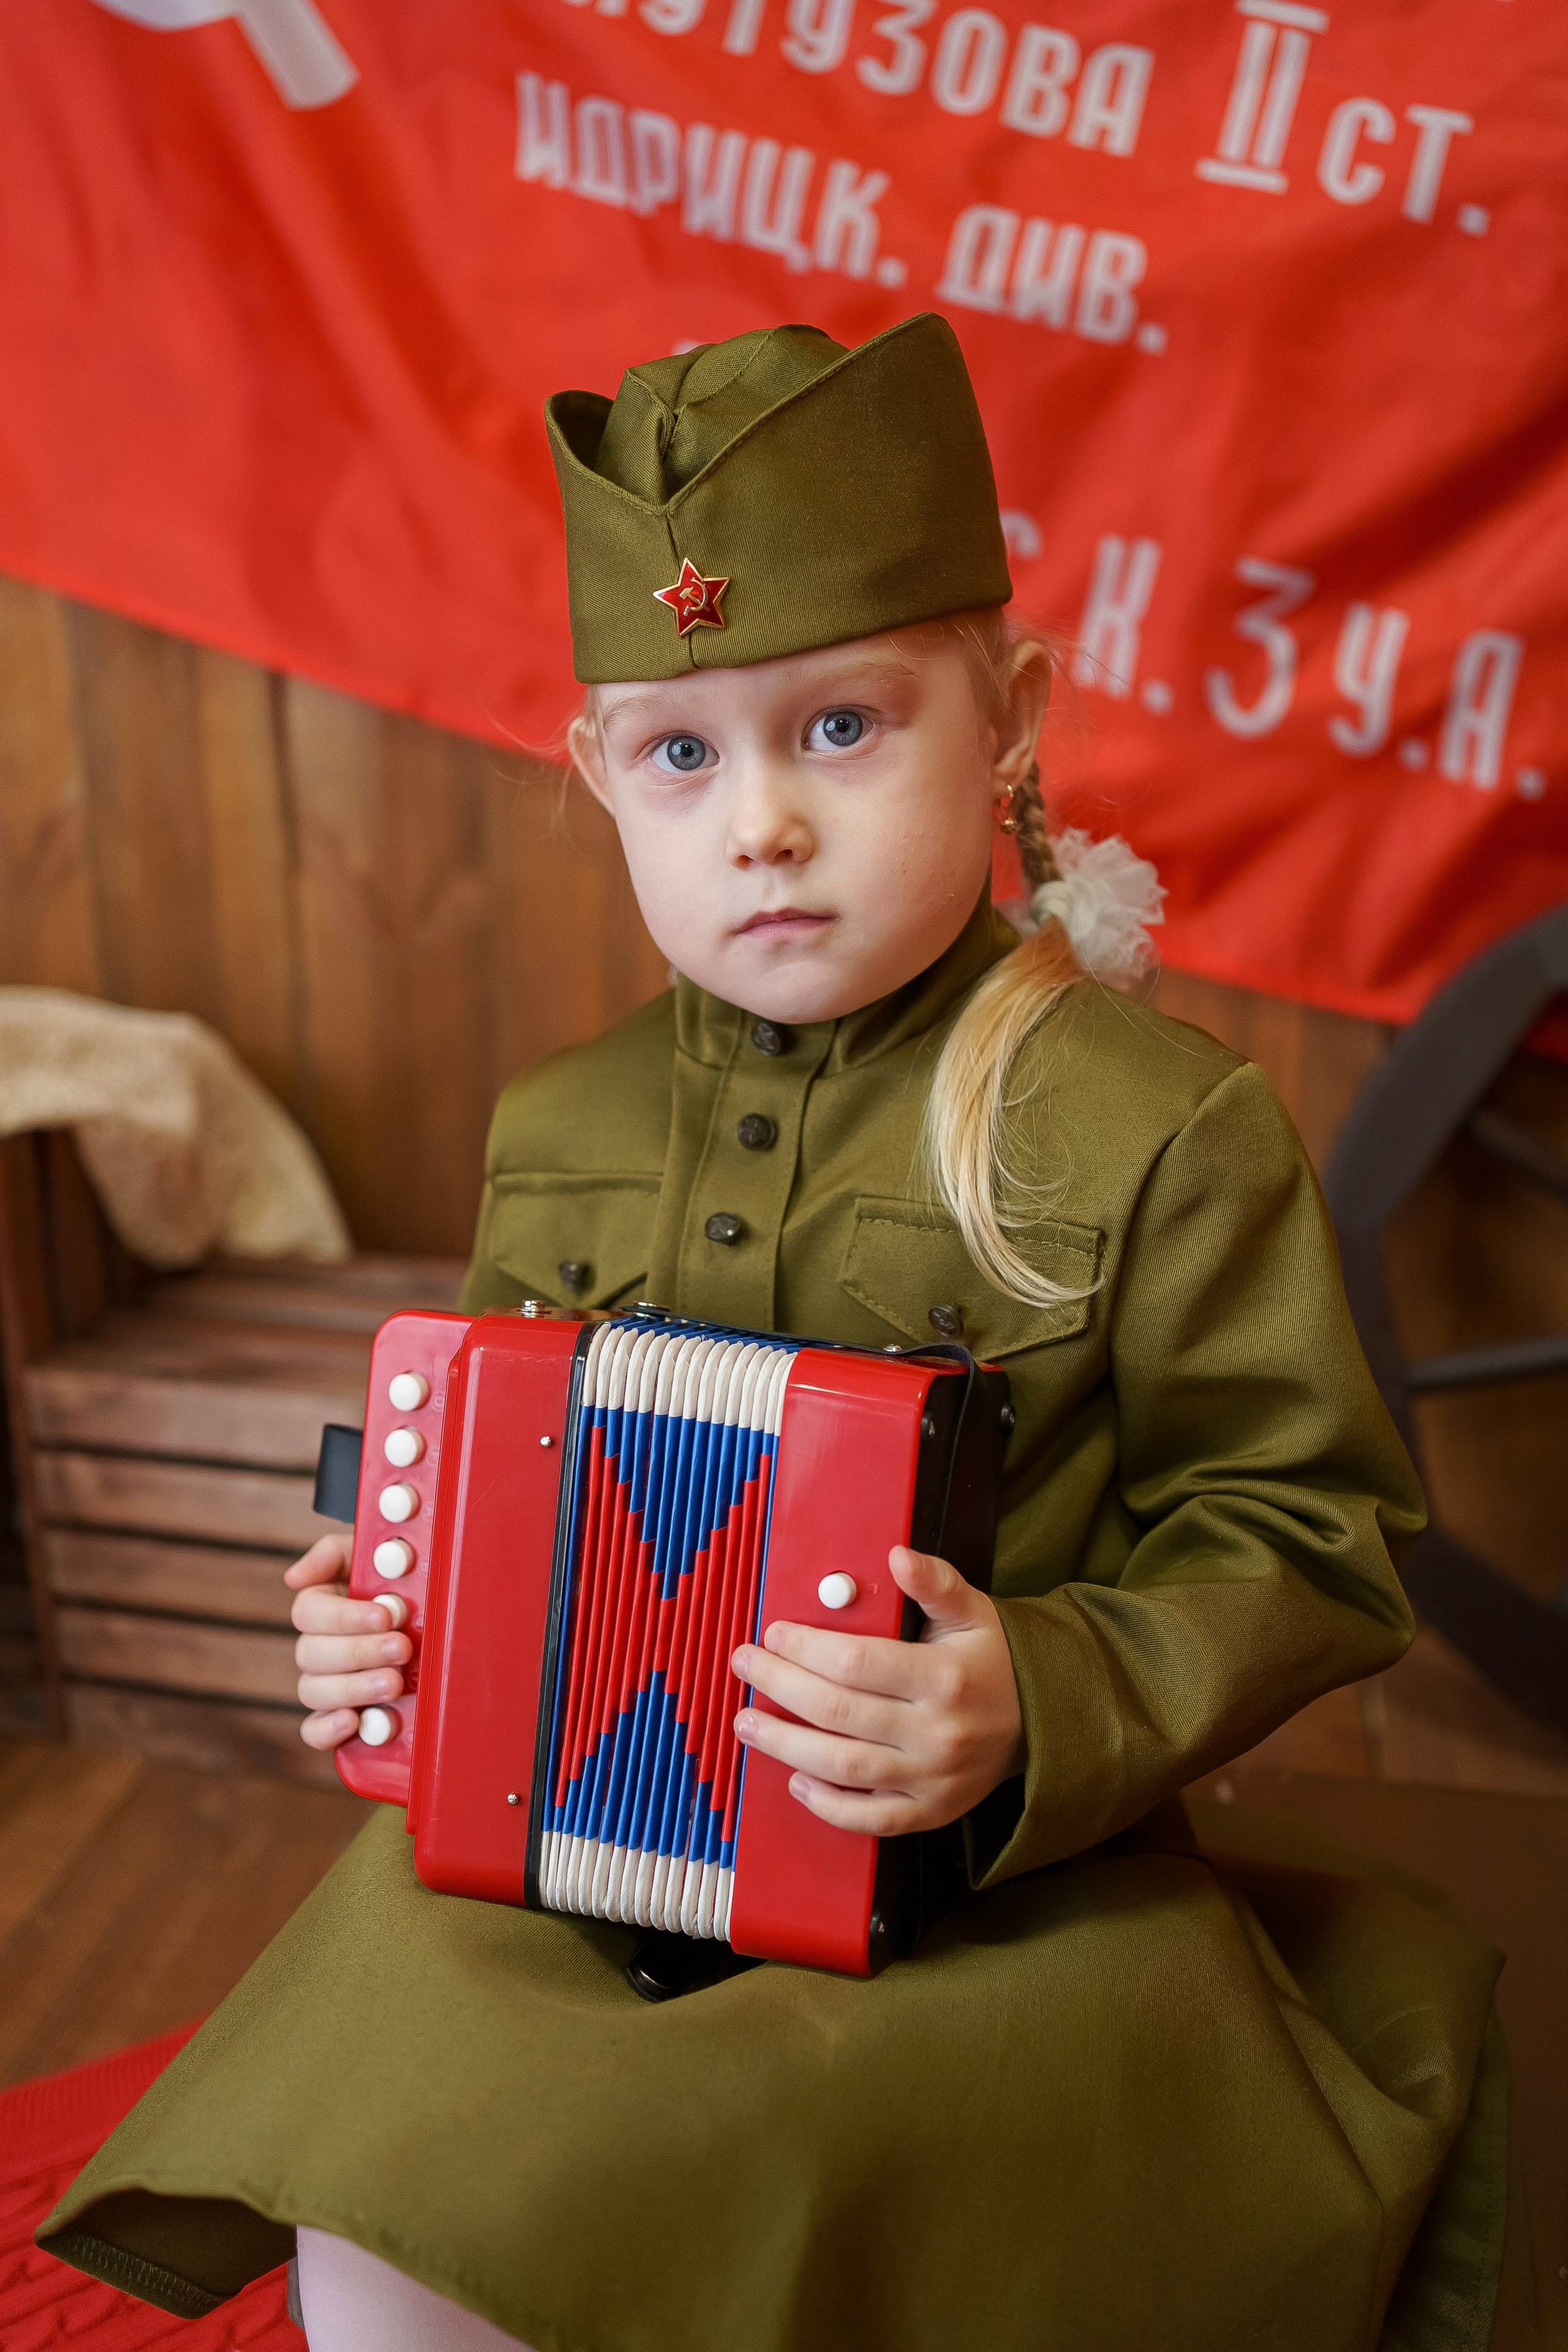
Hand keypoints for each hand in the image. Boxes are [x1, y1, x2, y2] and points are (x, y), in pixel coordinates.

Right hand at [285, 1532, 410, 1751]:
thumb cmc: (397, 1582)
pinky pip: (313, 1731)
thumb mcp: (368, 1555)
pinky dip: (327, 1730)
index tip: (385, 1615)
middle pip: (311, 1654)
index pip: (308, 1613)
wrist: (433, 1612)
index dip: (344, 1616)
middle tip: (401, 1648)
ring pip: (314, 1691)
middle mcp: (319, 1648)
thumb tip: (293, 1578)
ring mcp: (326, 1684)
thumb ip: (332, 1555)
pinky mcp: (339, 1718)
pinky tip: (352, 1721)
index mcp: (322, 1607)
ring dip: (354, 1688)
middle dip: (360, 1652)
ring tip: (393, 1683)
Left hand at [731, 1546, 1024, 1835]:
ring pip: (843, 1768)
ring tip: (746, 1721)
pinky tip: (796, 1780)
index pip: (857, 1663)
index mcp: (944, 1678)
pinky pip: (870, 1819)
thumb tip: (896, 1555)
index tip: (774, 1632)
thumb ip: (934, 1582)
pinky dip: (827, 1805)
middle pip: (838, 1713)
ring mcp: (932, 1780)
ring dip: (785, 1746)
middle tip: (744, 1664)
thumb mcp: (973, 1611)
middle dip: (779, 1686)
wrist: (1043, 1722)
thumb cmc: (994, 1659)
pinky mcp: (931, 1813)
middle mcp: (937, 1734)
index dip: (807, 1647)